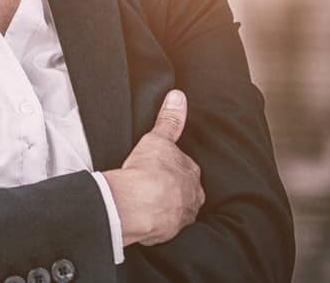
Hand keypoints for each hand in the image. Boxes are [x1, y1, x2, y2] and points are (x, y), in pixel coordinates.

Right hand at [103, 90, 204, 246]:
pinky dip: (155, 223)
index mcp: (192, 174)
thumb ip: (169, 120)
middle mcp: (192, 196)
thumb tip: (178, 96)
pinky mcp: (167, 232)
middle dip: (172, 189)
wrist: (137, 203)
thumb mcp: (158, 139)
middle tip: (151, 185)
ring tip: (145, 203)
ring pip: (176, 210)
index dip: (173, 168)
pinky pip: (163, 227)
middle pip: (185, 191)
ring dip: (165, 207)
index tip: (160, 168)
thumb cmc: (148, 171)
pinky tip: (142, 218)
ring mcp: (181, 216)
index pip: (186, 169)